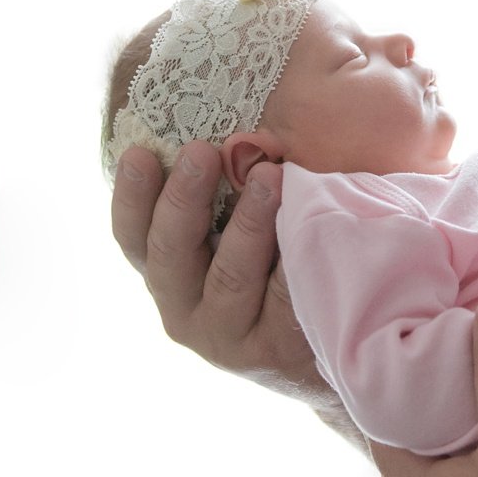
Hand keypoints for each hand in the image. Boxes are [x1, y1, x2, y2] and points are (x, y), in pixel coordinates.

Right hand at [110, 140, 331, 403]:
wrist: (345, 350)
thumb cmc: (288, 273)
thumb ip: (235, 191)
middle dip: (183, 199)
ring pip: (230, 275)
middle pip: (171, 255)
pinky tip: (313, 226)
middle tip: (201, 151)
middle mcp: (189, 312)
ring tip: (270, 176)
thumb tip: (244, 127)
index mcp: (174, 278)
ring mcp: (231, 336)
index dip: (132, 198)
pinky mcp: (277, 350)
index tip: (141, 153)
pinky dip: (294, 257)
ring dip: (247, 223)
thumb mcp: (249, 238)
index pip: (136, 239)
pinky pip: (285, 295)